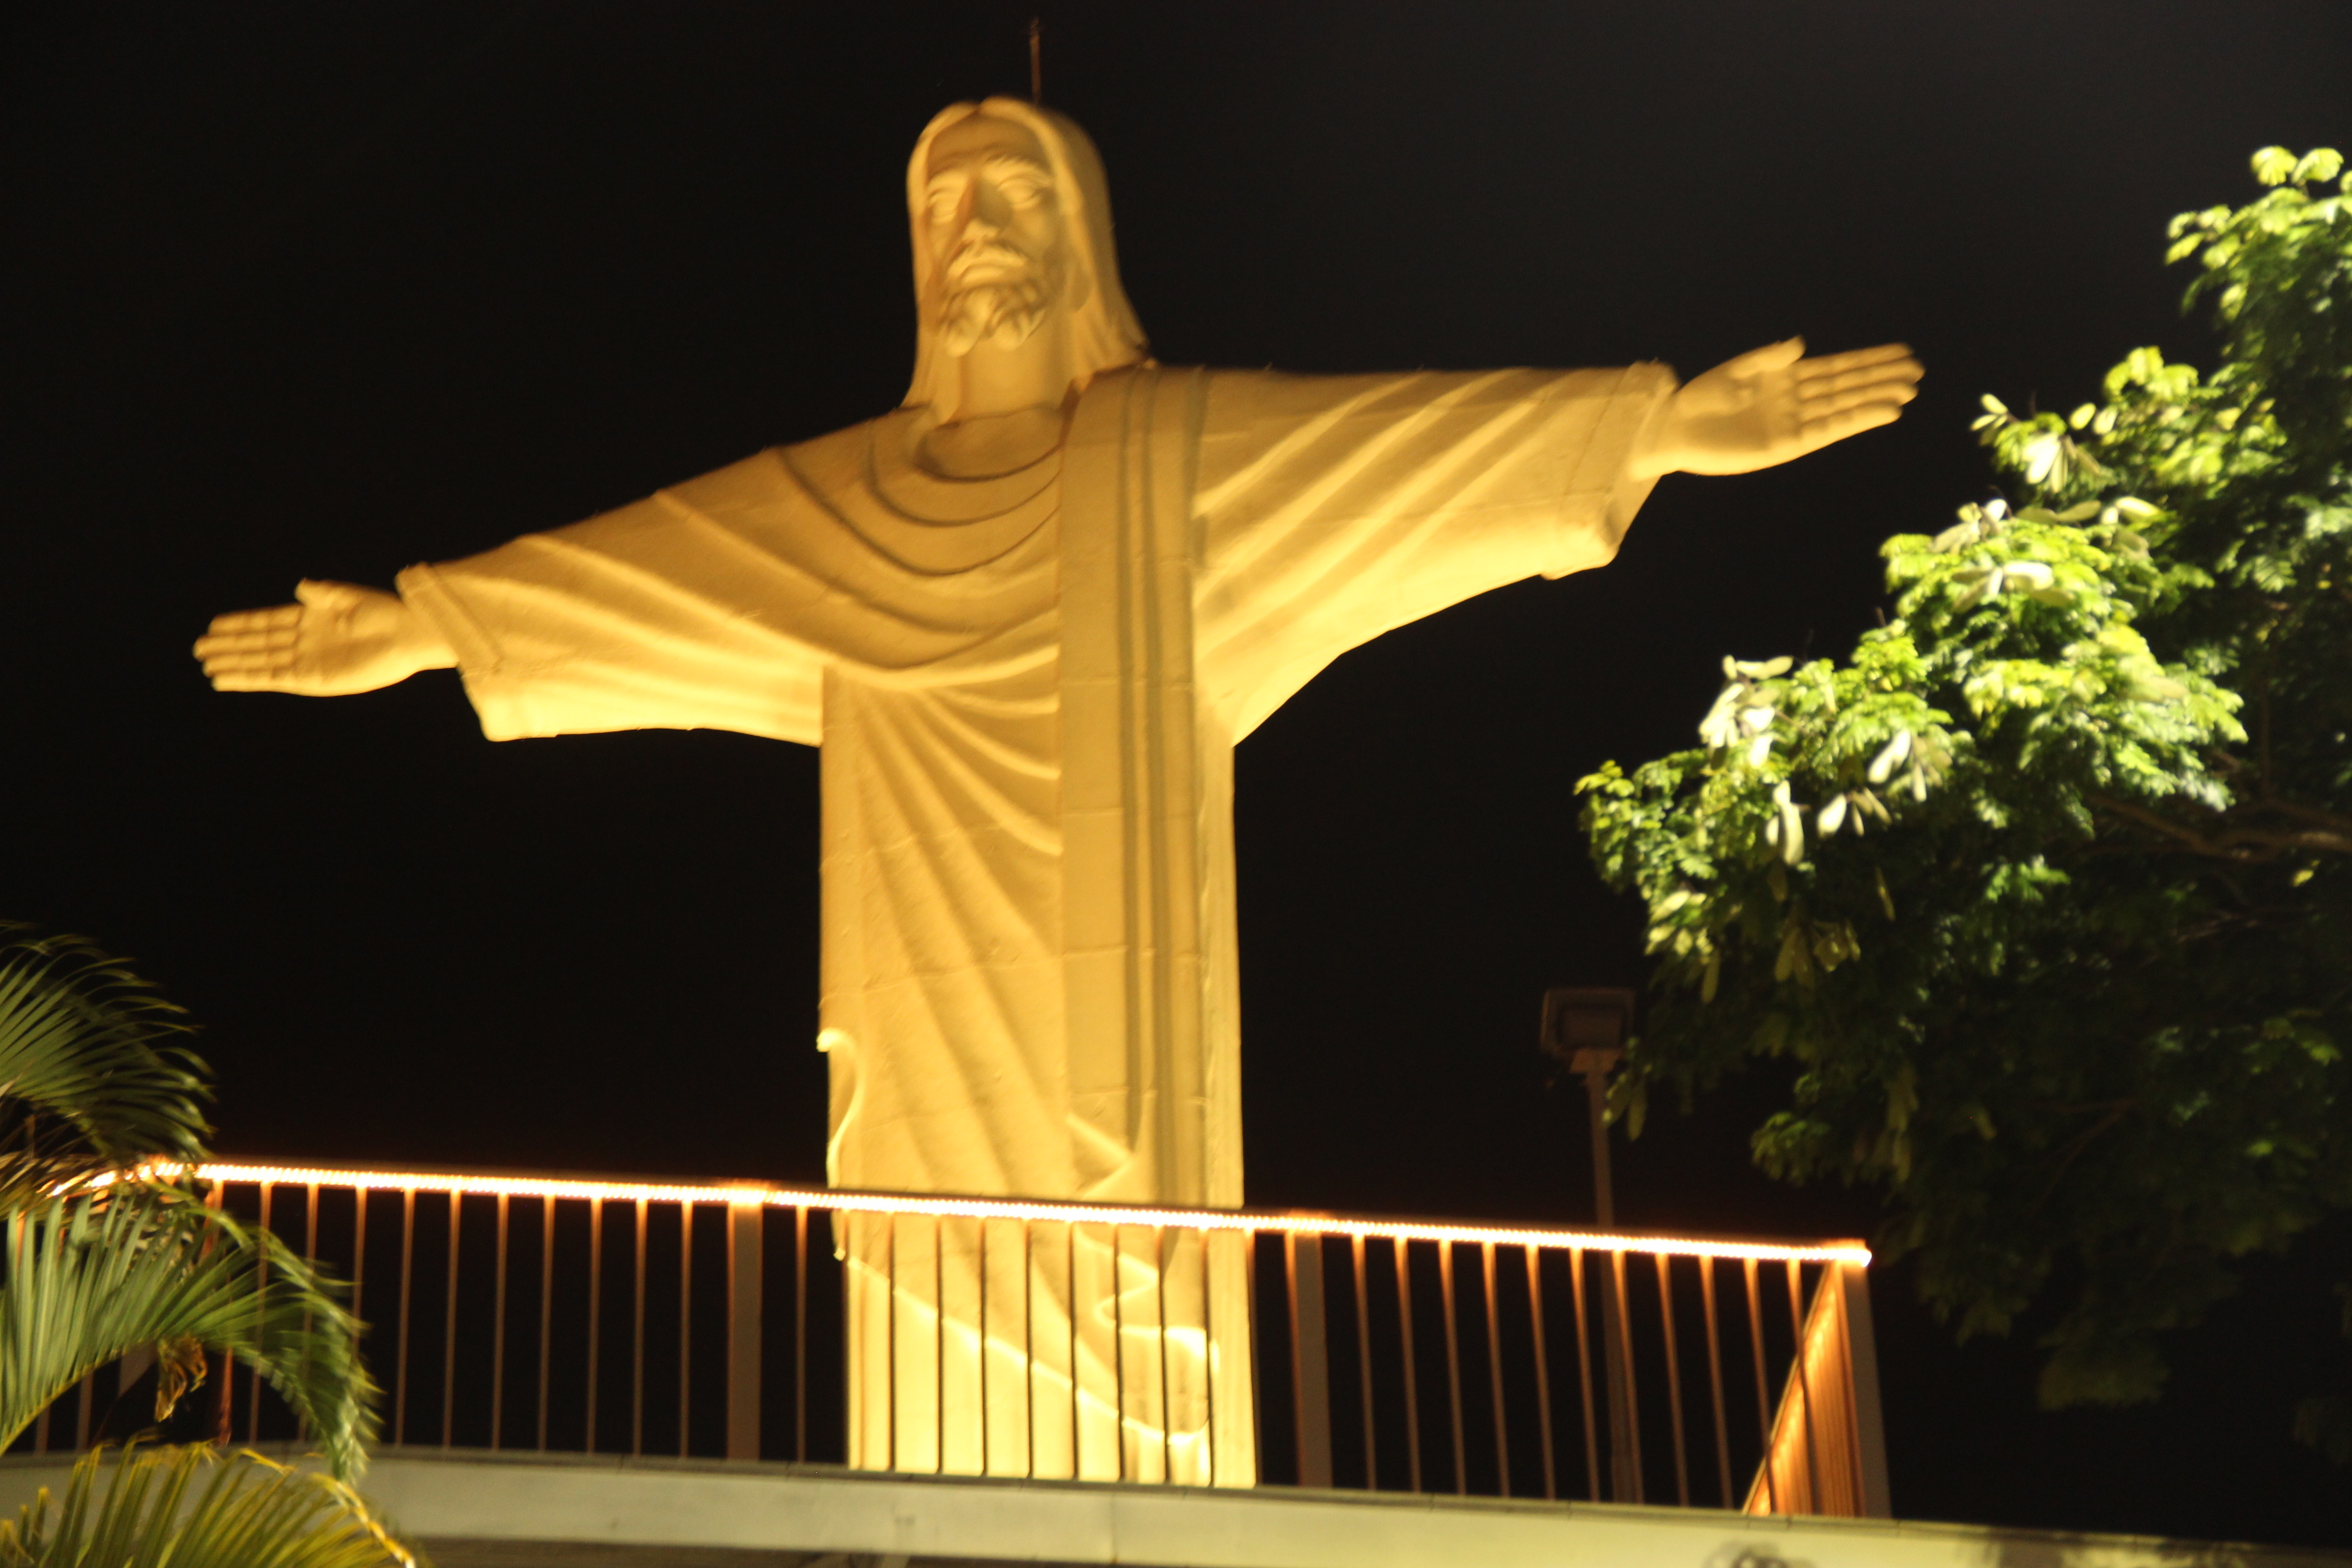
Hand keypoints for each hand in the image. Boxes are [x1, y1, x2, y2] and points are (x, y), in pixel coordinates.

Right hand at [194, 579, 455, 695]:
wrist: (407, 636)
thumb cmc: (385, 613)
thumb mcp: (349, 597)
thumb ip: (322, 593)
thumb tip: (300, 586)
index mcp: (311, 618)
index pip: (267, 622)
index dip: (241, 624)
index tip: (214, 624)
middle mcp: (305, 641)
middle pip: (258, 644)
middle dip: (229, 646)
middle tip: (199, 648)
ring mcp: (307, 660)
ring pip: (261, 663)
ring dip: (234, 664)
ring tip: (207, 666)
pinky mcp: (313, 679)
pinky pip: (274, 679)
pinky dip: (250, 679)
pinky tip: (228, 680)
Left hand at [1631, 339, 1920, 479]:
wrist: (1674, 430)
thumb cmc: (1699, 398)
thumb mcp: (1736, 370)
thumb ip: (1770, 358)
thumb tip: (1803, 345)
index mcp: (1785, 378)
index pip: (1836, 367)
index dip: (1867, 360)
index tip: (1900, 352)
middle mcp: (1795, 400)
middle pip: (1847, 386)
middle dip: (1881, 378)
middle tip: (1917, 370)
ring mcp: (1793, 422)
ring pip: (1843, 407)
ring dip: (1875, 398)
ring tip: (1908, 390)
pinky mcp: (1787, 444)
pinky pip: (1829, 430)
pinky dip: (1855, 420)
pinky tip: (1882, 412)